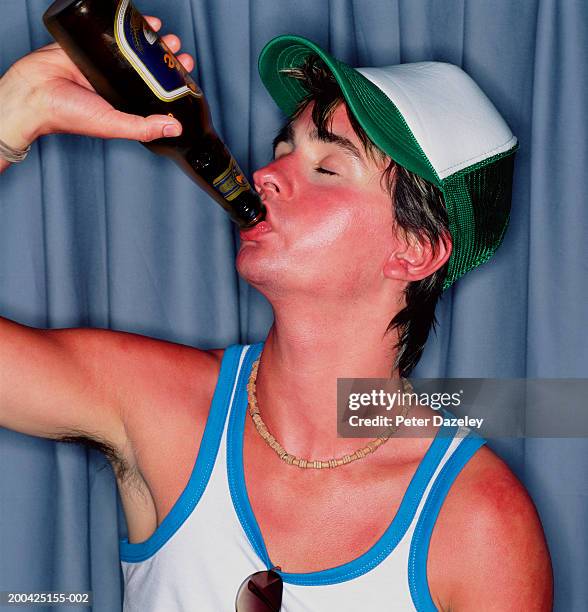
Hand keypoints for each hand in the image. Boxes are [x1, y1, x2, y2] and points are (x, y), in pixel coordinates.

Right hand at [0, 16, 194, 150]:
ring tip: (162, 32)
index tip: (184, 69)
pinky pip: (106, 31)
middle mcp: (114, 83)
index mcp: (123, 102)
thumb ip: (143, 128)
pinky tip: (135, 18)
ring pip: (129, 47)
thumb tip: (176, 128)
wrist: (32, 94)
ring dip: (146, 38)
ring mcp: (101, 63)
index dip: (170, 79)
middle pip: (145, 66)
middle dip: (163, 55)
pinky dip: (121, 24)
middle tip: (175, 48)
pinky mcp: (86, 45)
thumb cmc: (67, 115)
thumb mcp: (112, 125)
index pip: (153, 89)